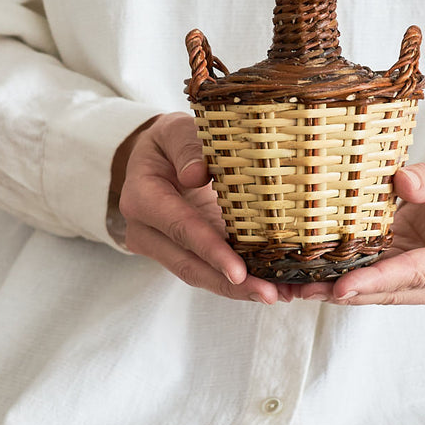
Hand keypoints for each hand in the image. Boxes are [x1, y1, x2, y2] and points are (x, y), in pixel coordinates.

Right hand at [113, 113, 291, 304]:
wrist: (155, 160)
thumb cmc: (167, 143)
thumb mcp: (173, 130)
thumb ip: (186, 146)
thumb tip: (196, 174)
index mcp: (142, 197)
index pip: (180, 228)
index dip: (210, 251)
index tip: (237, 271)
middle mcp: (148, 231)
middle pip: (191, 266)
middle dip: (231, 284)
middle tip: (269, 294)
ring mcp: (166, 248)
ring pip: (203, 275)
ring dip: (242, 289)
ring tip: (282, 293)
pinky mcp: (186, 254)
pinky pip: (213, 271)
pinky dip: (244, 281)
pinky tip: (276, 286)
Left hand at [292, 152, 424, 309]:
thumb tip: (402, 181)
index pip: (411, 275)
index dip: (374, 281)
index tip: (341, 287)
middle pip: (386, 291)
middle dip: (343, 292)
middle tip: (300, 290)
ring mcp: (421, 285)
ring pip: (373, 290)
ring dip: (333, 289)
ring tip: (292, 287)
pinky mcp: (401, 274)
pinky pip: (368, 278)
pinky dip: (339, 277)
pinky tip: (305, 277)